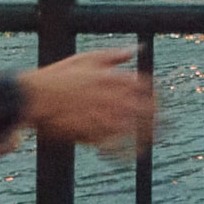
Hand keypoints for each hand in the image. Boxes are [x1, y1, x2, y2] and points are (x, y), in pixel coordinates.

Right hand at [18, 46, 156, 154]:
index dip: (157, 95)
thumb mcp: (87, 58)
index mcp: (113, 77)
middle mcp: (112, 98)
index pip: (146, 87)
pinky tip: (134, 155)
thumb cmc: (59, 75)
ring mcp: (103, 117)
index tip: (161, 102)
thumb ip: (115, 55)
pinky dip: (127, 151)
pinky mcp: (93, 135)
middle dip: (160, 118)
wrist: (35, 97)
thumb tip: (137, 49)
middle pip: (146, 110)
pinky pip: (117, 146)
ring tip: (156, 142)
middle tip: (168, 126)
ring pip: (135, 130)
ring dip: (148, 136)